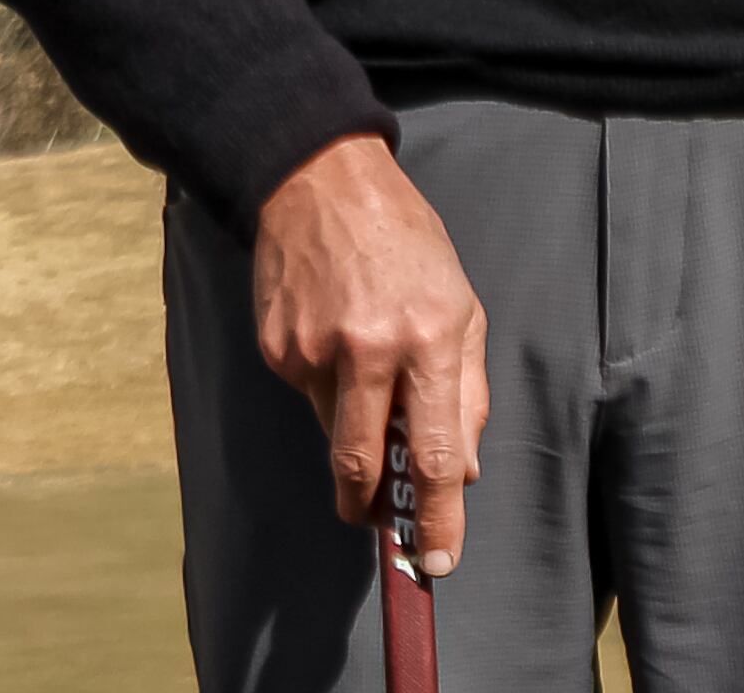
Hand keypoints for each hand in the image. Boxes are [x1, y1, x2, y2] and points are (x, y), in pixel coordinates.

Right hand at [251, 135, 488, 575]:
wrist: (320, 182)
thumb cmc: (406, 243)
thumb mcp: (462, 305)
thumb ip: (467, 392)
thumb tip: (461, 472)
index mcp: (427, 338)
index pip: (433, 455)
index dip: (437, 519)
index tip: (438, 561)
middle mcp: (368, 350)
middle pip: (365, 464)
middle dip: (372, 509)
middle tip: (379, 527)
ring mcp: (314, 352)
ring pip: (336, 432)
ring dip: (355, 429)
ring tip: (365, 370)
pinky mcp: (277, 350)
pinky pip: (309, 397)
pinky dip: (328, 388)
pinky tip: (334, 338)